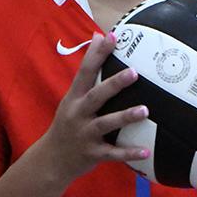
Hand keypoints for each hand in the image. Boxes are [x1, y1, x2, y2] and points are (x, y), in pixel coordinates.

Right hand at [42, 33, 150, 184]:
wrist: (51, 160)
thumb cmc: (68, 124)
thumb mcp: (72, 98)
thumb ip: (86, 73)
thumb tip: (98, 36)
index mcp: (74, 98)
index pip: (84, 71)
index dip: (97, 54)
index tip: (111, 36)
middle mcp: (78, 114)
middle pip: (96, 96)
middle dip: (114, 84)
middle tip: (134, 72)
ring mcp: (85, 135)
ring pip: (105, 124)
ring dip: (125, 117)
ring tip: (145, 110)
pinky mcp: (93, 154)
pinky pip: (113, 154)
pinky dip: (128, 153)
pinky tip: (146, 151)